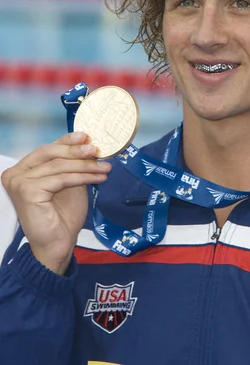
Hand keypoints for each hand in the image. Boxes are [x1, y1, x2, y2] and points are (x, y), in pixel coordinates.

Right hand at [1, 132, 110, 274]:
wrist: (58, 244)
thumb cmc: (62, 215)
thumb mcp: (68, 181)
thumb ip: (71, 163)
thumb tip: (86, 142)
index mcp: (22, 169)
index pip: (47, 149)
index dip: (67, 141)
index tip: (86, 136)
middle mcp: (15, 173)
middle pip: (50, 153)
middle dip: (76, 150)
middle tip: (96, 149)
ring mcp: (18, 182)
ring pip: (58, 166)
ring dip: (85, 165)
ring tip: (104, 167)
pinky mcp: (27, 191)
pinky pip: (61, 178)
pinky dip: (82, 177)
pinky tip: (97, 177)